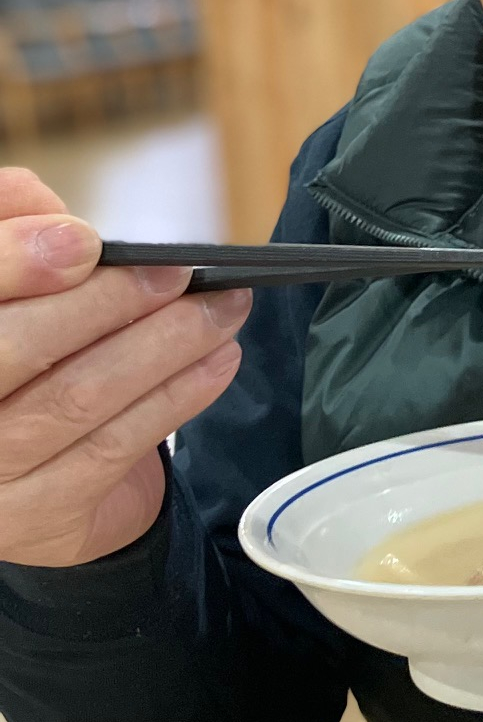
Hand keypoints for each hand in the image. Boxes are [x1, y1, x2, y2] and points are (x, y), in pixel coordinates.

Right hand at [0, 168, 249, 566]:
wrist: (27, 478)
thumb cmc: (23, 353)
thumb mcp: (11, 288)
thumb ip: (12, 231)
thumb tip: (41, 205)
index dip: (16, 261)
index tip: (84, 243)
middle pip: (16, 346)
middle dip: (107, 302)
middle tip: (178, 272)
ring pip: (77, 397)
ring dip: (165, 346)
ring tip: (223, 309)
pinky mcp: (35, 517)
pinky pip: (114, 448)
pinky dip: (176, 398)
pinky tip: (217, 361)